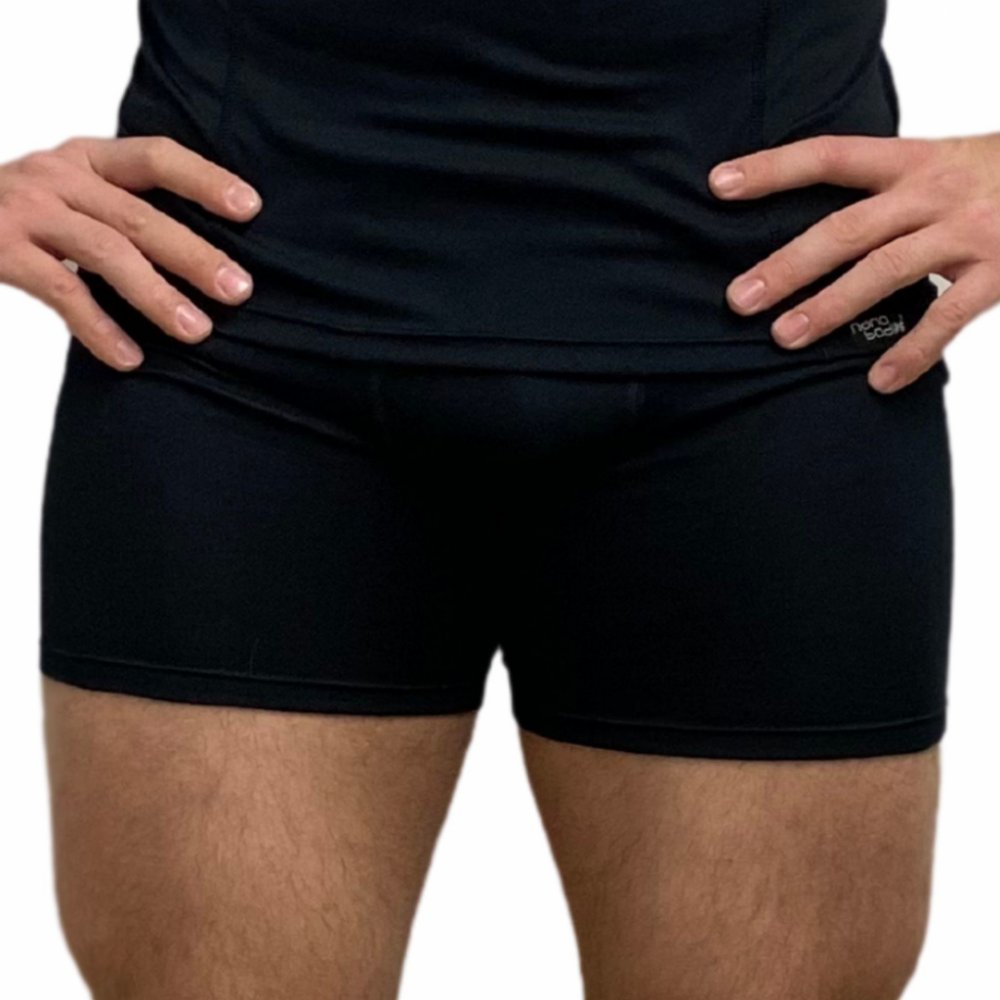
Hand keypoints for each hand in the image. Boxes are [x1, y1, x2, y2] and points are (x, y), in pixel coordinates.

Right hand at [0, 135, 261, 369]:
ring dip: (156, 295)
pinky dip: (99, 328)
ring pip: (106, 253)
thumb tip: (203, 264)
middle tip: (240, 291)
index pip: (154, 158)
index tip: (250, 208)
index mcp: (85, 159)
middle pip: (139, 217)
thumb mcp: (69, 195)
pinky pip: (61, 293)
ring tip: (196, 331)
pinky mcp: (0, 249)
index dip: (204, 180)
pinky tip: (129, 358)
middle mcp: (57, 177)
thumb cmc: (16, 213)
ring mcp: (26, 211)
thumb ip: (120, 213)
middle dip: (194, 256)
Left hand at [708, 132, 999, 391]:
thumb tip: (813, 238)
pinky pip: (948, 316)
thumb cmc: (997, 179)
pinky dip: (913, 351)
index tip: (719, 184)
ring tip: (784, 337)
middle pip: (847, 228)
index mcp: (914, 162)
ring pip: (886, 270)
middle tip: (738, 300)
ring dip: (831, 306)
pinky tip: (879, 380)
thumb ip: (884, 196)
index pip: (831, 156)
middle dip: (788, 265)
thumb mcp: (941, 167)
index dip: (774, 169)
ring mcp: (968, 231)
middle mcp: (935, 192)